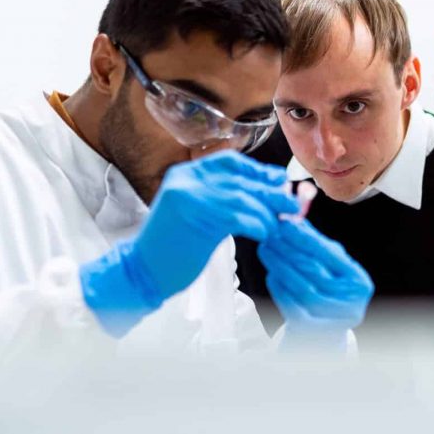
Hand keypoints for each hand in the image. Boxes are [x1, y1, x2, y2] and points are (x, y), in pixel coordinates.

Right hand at [131, 151, 299, 301]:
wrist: (142, 271)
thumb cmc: (171, 247)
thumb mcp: (194, 213)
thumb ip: (221, 200)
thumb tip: (261, 192)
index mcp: (185, 175)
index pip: (229, 162)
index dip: (257, 171)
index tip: (278, 181)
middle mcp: (186, 180)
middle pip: (239, 179)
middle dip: (270, 191)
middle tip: (292, 203)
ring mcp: (189, 197)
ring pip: (241, 197)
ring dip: (266, 211)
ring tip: (279, 224)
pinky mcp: (196, 218)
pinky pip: (237, 216)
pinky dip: (256, 223)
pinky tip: (264, 233)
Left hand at [259, 219, 373, 338]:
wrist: (321, 333)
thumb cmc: (326, 291)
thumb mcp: (328, 266)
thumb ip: (315, 243)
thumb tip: (294, 215)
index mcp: (359, 282)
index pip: (330, 255)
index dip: (306, 238)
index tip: (286, 223)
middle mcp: (351, 302)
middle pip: (315, 271)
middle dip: (289, 250)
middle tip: (270, 235)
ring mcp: (332, 319)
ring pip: (302, 288)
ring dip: (280, 266)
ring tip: (266, 250)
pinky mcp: (312, 330)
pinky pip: (292, 305)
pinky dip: (279, 288)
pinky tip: (271, 274)